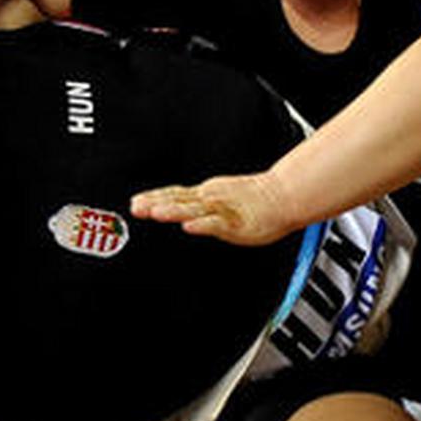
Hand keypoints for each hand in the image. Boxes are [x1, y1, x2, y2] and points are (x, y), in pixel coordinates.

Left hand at [130, 173, 298, 246]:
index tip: (135, 202)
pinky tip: (189, 227)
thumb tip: (181, 211)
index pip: (175, 194)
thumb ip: (200, 205)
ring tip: (156, 213)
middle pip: (179, 201)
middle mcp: (211, 198)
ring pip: (195, 210)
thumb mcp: (221, 198)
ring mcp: (223, 209)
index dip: (154, 197)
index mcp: (206, 193)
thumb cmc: (257, 201)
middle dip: (156, 204)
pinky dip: (203, 225)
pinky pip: (217, 224)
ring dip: (174, 211)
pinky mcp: (237, 222)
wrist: (284, 197)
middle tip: (137, 208)